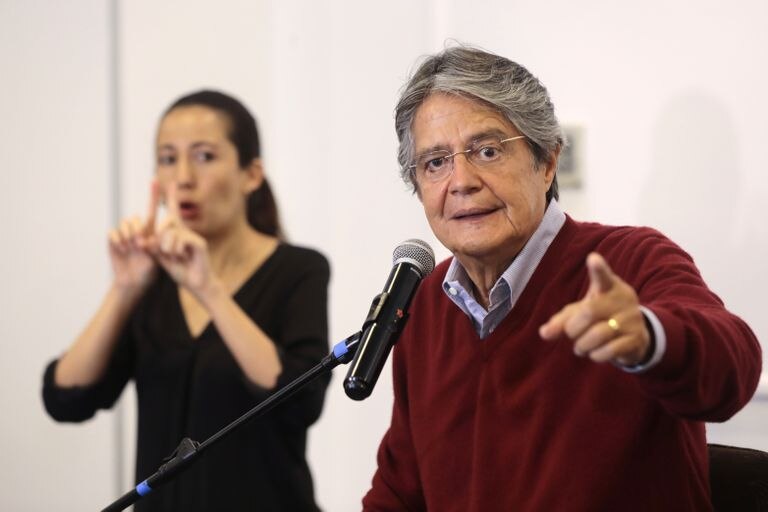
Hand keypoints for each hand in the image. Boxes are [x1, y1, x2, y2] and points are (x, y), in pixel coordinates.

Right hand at [107, 181, 159, 292]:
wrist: (133, 281)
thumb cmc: (148, 270)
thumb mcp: (157, 255)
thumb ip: (156, 241)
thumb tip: (148, 232)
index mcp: (149, 231)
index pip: (152, 209)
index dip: (153, 194)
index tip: (154, 179)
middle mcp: (137, 229)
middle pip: (135, 217)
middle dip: (136, 230)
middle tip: (140, 244)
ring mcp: (124, 234)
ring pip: (124, 223)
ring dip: (127, 236)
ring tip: (131, 248)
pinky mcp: (113, 239)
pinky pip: (113, 232)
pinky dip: (117, 241)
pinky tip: (122, 249)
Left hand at [152, 181, 215, 297]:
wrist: (196, 283)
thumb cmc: (180, 270)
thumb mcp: (160, 257)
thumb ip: (152, 247)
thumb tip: (143, 239)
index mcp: (176, 232)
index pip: (173, 210)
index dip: (171, 196)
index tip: (170, 182)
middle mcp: (185, 230)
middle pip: (167, 220)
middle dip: (160, 237)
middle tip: (165, 251)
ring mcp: (193, 235)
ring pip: (170, 232)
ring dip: (167, 248)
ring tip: (175, 257)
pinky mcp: (199, 242)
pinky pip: (180, 240)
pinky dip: (175, 250)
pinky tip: (182, 257)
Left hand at [539, 253, 650, 366]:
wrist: (635, 336)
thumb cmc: (601, 317)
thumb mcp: (580, 313)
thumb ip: (561, 321)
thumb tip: (544, 333)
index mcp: (608, 287)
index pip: (603, 276)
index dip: (598, 268)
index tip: (593, 258)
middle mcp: (623, 299)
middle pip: (588, 312)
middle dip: (573, 328)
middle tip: (571, 334)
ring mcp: (632, 318)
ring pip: (598, 334)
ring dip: (582, 345)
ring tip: (580, 347)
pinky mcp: (636, 338)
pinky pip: (609, 350)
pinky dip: (595, 355)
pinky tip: (595, 353)